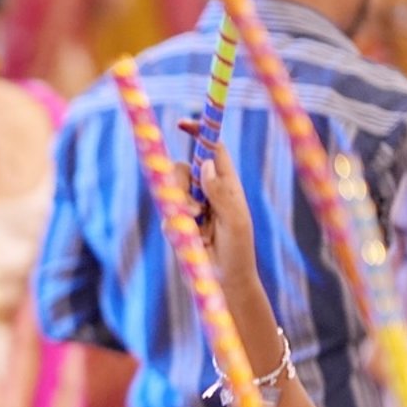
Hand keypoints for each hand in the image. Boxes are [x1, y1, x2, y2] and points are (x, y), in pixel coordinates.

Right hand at [181, 123, 259, 293]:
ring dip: (181, 205)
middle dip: (181, 181)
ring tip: (196, 225)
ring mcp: (191, 207)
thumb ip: (220, 193)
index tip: (183, 125)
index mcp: (228, 184)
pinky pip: (167, 214)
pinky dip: (176, 225)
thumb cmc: (239, 251)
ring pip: (172, 190)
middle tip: (193, 205)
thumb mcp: (235, 220)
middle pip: (184, 168)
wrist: (225, 282)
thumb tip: (205, 164)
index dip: (199, 134)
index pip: (212, 149)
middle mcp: (208, 192)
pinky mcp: (178, 224)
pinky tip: (191, 238)